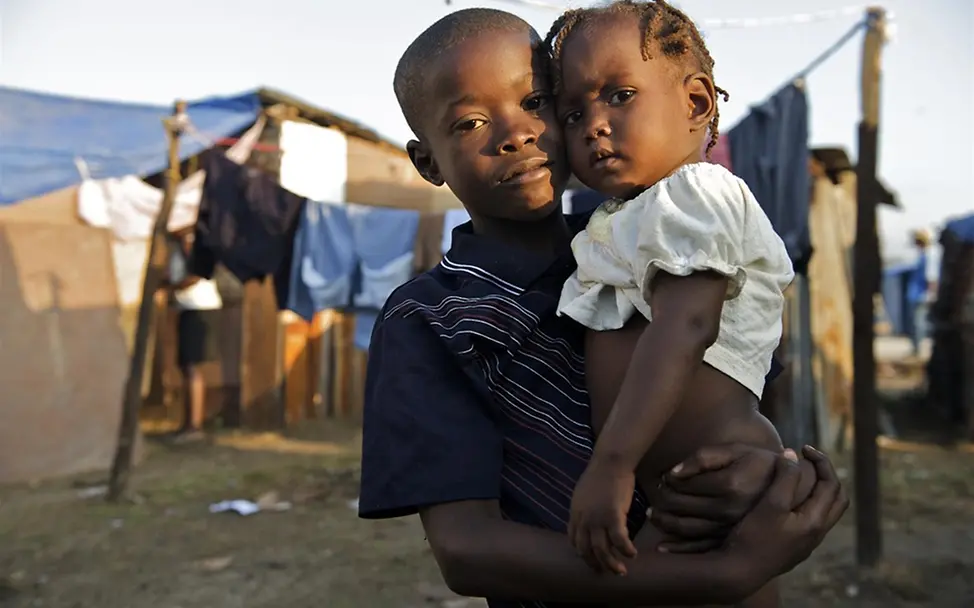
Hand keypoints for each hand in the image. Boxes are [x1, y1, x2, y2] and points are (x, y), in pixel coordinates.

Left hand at [568, 461, 637, 575]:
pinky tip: (632, 554)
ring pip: (602, 550)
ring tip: (620, 571)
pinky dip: (626, 550)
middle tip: (603, 572)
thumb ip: (584, 508)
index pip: (574, 539)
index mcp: (575, 513)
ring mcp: (597, 519)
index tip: (590, 558)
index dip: (582, 552)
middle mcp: (583, 519)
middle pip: (585, 549)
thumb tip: (588, 517)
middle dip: (594, 564)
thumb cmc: (600, 473)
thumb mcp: (583, 493)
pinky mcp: (614, 516)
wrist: (610, 462)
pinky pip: (620, 540)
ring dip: (611, 564)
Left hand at [650, 445, 796, 550]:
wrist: (789, 486)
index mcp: (730, 484)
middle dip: (663, 500)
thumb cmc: (757, 462)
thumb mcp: (733, 451)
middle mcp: (730, 509)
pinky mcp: (734, 540)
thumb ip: (702, 458)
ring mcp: (732, 527)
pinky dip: (680, 548)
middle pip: (683, 507)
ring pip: (688, 529)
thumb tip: (673, 473)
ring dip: (666, 523)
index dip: (668, 480)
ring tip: (653, 515)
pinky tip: (663, 546)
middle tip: (655, 493)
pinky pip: (702, 548)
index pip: (686, 485)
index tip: (663, 477)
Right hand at [726, 446, 848, 579]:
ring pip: (825, 512)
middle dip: (826, 475)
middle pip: (837, 499)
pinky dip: (806, 504)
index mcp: (815, 520)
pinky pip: (811, 521)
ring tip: (797, 478)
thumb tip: (793, 455)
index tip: (802, 448)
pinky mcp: (794, 550)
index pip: (832, 483)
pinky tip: (785, 501)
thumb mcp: (770, 503)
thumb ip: (785, 478)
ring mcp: (807, 544)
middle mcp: (817, 534)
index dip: (821, 461)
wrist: (739, 572)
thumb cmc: (753, 536)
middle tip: (807, 462)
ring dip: (817, 491)